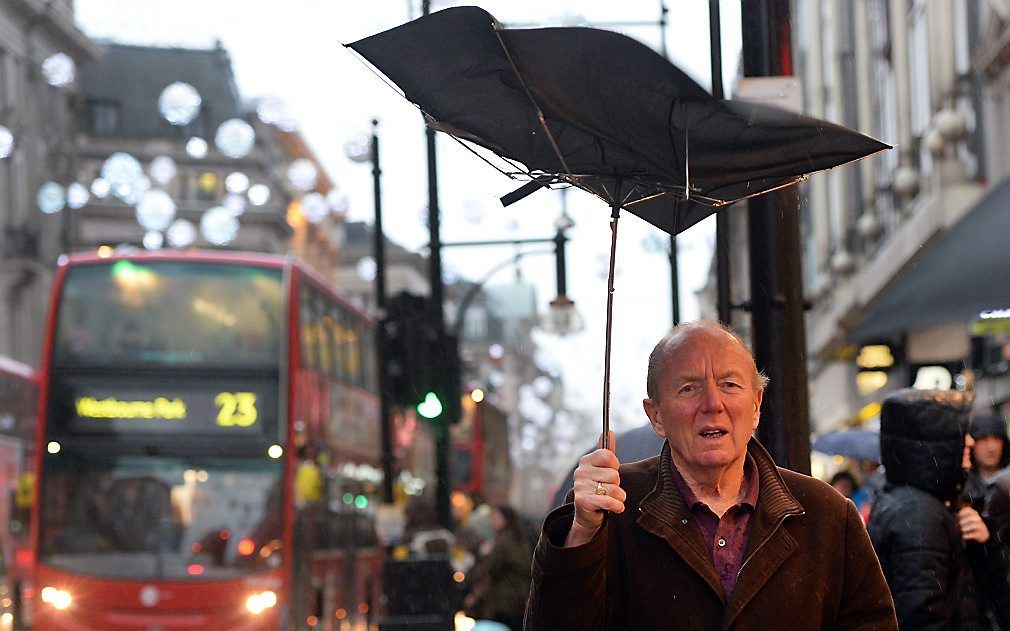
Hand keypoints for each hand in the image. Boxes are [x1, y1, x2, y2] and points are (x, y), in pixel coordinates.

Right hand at [564, 431, 625, 547]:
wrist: (588, 514)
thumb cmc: (598, 488)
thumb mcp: (603, 469)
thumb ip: (607, 452)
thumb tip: (609, 431)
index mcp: (585, 461)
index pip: (608, 456)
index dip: (615, 466)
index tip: (611, 472)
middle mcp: (580, 472)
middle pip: (613, 474)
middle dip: (617, 484)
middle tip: (609, 488)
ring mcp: (580, 487)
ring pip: (613, 489)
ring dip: (619, 497)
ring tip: (613, 499)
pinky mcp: (583, 502)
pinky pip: (609, 502)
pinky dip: (617, 506)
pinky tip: (616, 507)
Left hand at [958, 505, 990, 543]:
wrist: (980, 533)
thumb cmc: (969, 524)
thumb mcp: (964, 517)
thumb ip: (955, 511)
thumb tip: (947, 503)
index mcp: (972, 513)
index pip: (968, 509)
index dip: (961, 512)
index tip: (957, 516)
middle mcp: (977, 518)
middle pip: (971, 517)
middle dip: (963, 521)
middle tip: (958, 524)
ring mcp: (980, 525)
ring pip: (974, 525)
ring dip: (966, 527)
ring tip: (961, 529)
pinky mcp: (982, 533)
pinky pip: (976, 533)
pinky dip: (969, 535)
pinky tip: (964, 536)